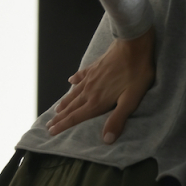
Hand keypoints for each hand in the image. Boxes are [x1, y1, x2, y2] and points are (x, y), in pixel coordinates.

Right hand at [46, 27, 154, 143]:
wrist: (133, 45)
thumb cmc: (136, 73)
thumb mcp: (131, 100)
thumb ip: (117, 119)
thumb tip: (106, 140)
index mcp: (97, 101)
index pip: (76, 117)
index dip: (63, 125)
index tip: (51, 132)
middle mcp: (90, 90)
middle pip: (72, 106)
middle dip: (60, 117)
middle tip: (49, 124)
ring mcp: (91, 77)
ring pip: (74, 92)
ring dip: (65, 102)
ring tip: (57, 109)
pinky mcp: (96, 66)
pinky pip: (81, 75)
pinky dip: (75, 80)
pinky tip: (70, 81)